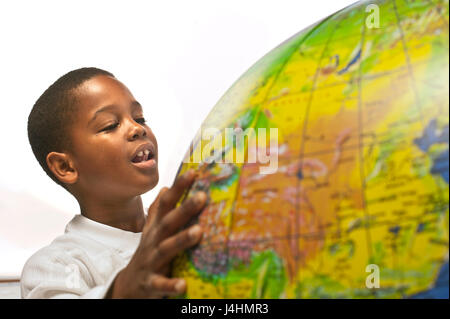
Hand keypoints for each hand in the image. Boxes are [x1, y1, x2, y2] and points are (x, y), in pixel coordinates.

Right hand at [108, 170, 205, 297]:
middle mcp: (153, 241)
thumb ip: (158, 211)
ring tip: (199, 232)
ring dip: (181, 240)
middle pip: (168, 222)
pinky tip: (184, 285)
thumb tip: (165, 188)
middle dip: (184, 209)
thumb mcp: (151, 231)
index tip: (194, 172)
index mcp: (156, 228)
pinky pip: (161, 284)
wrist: (128, 287)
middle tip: (202, 196)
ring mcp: (151, 262)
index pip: (166, 204)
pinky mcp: (151, 283)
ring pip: (166, 249)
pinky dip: (171, 285)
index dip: (178, 187)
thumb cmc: (147, 253)